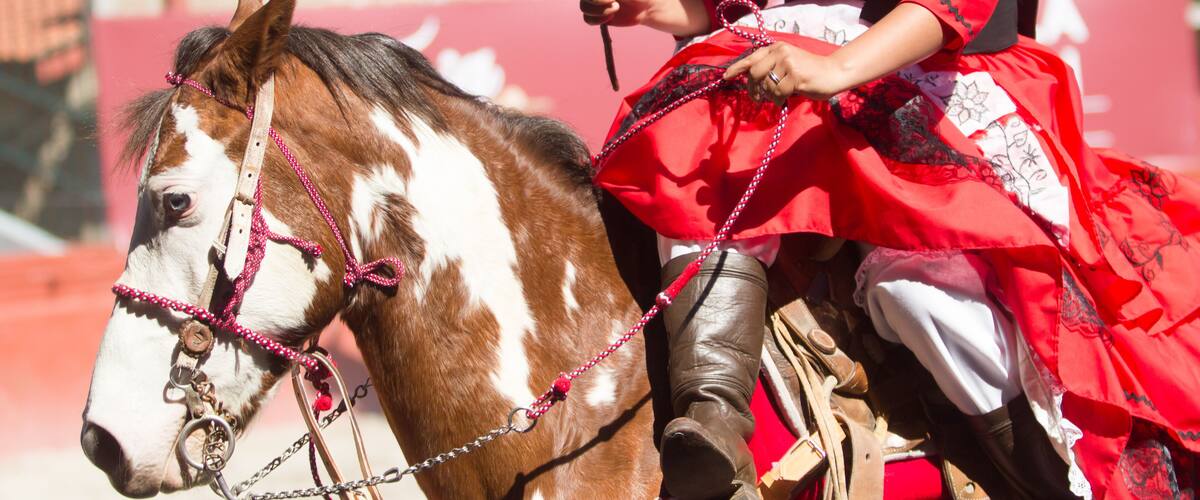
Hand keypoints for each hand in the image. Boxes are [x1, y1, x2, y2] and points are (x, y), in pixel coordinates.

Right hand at [581, 0, 645, 25]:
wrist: (644, 7)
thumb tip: (607, 0)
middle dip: (599, 3)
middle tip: (616, 5)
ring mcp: (595, 3)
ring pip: (584, 8)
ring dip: (600, 12)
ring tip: (616, 9)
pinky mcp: (597, 15)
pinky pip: (588, 19)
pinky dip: (597, 20)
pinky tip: (610, 17)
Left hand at [723, 42, 850, 102]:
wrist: (833, 73)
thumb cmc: (808, 72)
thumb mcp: (787, 65)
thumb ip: (770, 69)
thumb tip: (750, 83)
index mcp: (776, 48)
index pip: (751, 58)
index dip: (737, 68)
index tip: (726, 77)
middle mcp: (780, 52)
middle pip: (755, 74)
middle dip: (753, 88)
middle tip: (757, 98)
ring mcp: (788, 63)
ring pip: (766, 86)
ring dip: (771, 96)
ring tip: (781, 95)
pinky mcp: (795, 76)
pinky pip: (777, 93)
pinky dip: (779, 100)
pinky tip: (788, 97)